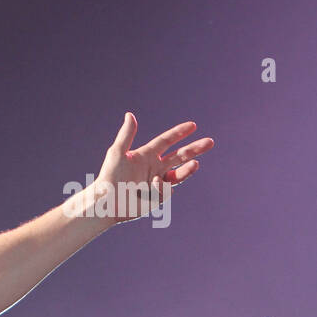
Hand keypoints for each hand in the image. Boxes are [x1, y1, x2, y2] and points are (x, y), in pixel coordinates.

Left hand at [95, 113, 213, 222]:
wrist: (106, 202)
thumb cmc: (109, 177)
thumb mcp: (117, 153)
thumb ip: (126, 135)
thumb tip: (130, 115)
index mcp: (146, 155)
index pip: (166, 141)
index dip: (179, 133)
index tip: (193, 125)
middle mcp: (154, 167)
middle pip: (179, 156)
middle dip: (195, 149)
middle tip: (210, 142)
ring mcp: (157, 182)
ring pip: (178, 174)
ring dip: (188, 169)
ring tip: (195, 164)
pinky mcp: (157, 197)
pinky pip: (166, 190)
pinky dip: (160, 188)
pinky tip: (146, 190)